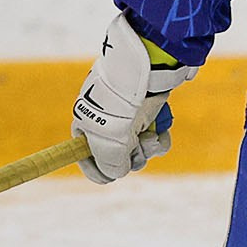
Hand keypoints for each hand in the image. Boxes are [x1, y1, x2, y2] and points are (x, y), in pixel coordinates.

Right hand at [71, 11, 196, 183]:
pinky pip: (154, 139)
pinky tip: (161, 131)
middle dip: (130, 158)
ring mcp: (129, 119)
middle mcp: (106, 123)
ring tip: (150, 135)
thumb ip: (110, 164)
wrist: (146, 69)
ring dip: (147, 149)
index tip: (108, 177)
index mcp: (87, 126)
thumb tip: (118, 173)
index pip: (86, 156)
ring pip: (139, 151)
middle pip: (117, 159)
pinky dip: (159, 139)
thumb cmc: (121, 104)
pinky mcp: (149, 114)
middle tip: (136, 147)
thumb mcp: (111, 141)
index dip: (96, 169)